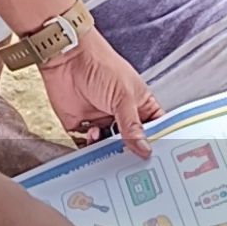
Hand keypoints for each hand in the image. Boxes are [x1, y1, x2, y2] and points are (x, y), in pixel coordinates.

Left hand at [40, 28, 162, 158]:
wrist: (67, 58)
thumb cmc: (101, 65)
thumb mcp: (123, 96)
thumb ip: (132, 126)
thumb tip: (144, 150)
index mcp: (139, 104)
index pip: (155, 129)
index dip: (158, 143)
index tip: (160, 160)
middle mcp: (122, 115)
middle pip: (132, 143)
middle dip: (133, 154)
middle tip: (135, 168)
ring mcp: (102, 121)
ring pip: (110, 149)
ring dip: (111, 155)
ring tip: (112, 156)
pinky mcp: (81, 126)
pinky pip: (87, 148)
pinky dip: (90, 152)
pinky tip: (92, 141)